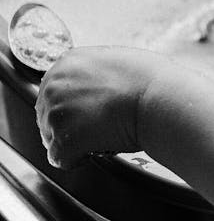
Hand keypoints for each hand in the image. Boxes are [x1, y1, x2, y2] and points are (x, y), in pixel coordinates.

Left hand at [35, 46, 162, 169]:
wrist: (159, 99)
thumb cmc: (151, 81)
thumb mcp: (117, 62)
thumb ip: (96, 73)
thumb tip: (96, 85)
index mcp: (68, 62)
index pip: (53, 91)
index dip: (72, 106)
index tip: (88, 113)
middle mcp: (54, 84)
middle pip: (47, 115)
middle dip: (68, 125)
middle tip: (96, 128)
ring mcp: (56, 112)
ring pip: (52, 138)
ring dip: (73, 142)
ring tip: (100, 137)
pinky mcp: (64, 139)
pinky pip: (60, 159)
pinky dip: (76, 159)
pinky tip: (95, 150)